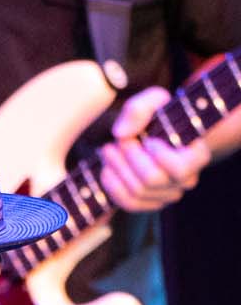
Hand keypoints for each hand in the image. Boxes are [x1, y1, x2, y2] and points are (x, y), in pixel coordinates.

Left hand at [99, 87, 209, 211]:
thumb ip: (139, 108)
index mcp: (196, 156)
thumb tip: (121, 134)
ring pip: (137, 192)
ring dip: (117, 169)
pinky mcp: (150, 203)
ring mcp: (168, 195)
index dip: (160, 156)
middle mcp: (186, 180)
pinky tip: (107, 169)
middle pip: (152, 179)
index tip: (148, 140)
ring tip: (108, 150)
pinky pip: (128, 203)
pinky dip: (112, 186)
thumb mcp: (152, 101)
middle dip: (129, 158)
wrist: (152, 134)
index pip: (180, 168)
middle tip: (119, 141)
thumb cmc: (157, 117)